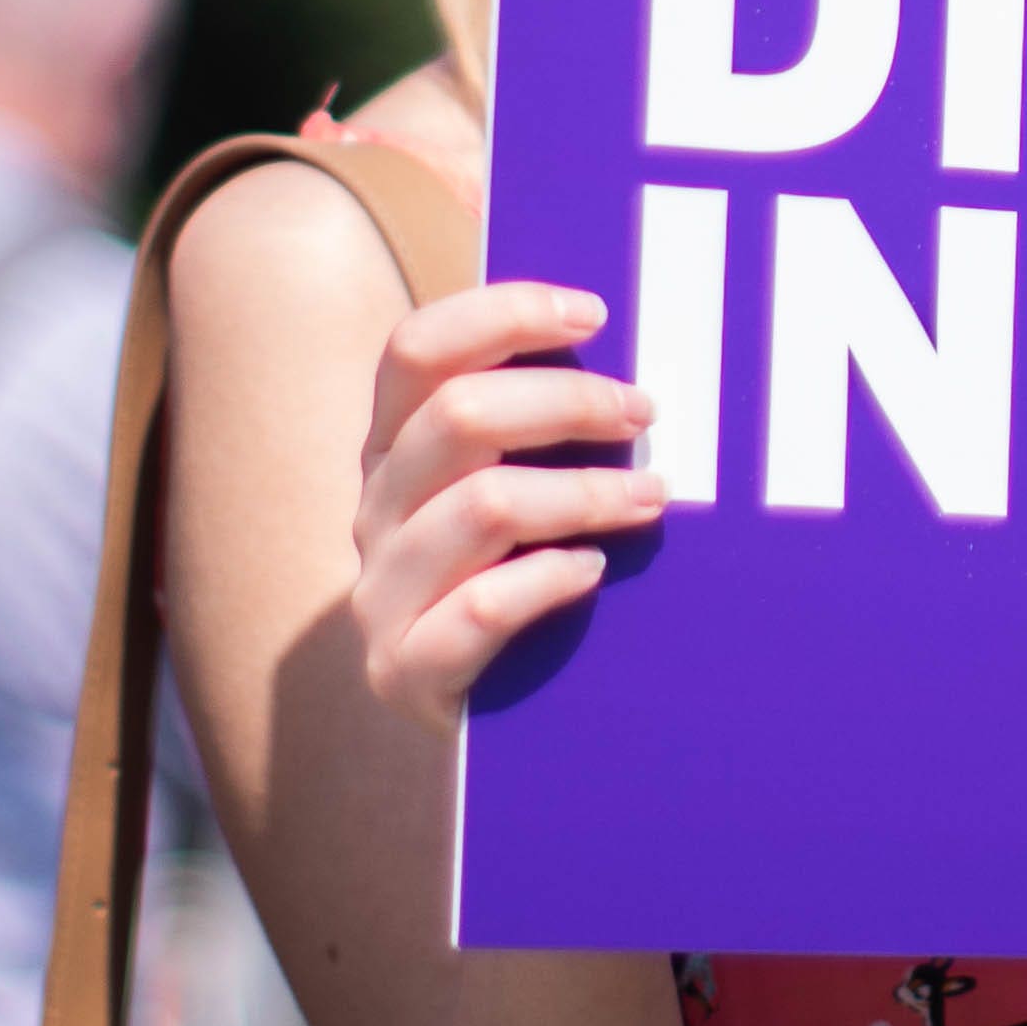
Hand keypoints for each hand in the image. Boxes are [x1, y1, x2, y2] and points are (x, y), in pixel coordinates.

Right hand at [348, 281, 664, 733]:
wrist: (474, 712)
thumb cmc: (514, 573)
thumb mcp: (512, 482)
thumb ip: (538, 415)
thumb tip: (611, 330)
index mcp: (394, 446)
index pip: (418, 349)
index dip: (503, 313)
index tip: (596, 314)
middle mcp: (376, 508)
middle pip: (457, 416)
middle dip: (569, 401)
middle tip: (644, 413)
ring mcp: (382, 590)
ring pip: (483, 506)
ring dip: (584, 492)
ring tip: (650, 498)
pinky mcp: (405, 668)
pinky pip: (480, 609)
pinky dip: (549, 579)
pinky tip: (593, 572)